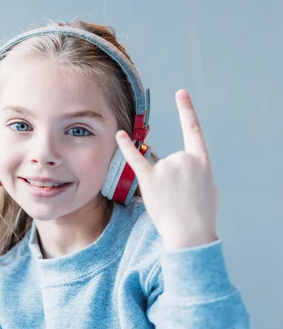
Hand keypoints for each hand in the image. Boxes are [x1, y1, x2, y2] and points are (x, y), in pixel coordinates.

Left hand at [115, 89, 218, 249]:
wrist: (191, 234)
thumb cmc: (202, 214)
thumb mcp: (210, 187)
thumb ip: (197, 171)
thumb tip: (185, 168)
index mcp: (202, 160)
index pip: (192, 129)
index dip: (186, 110)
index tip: (180, 93)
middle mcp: (183, 159)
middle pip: (172, 160)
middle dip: (175, 179)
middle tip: (182, 198)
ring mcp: (165, 168)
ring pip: (158, 169)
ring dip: (163, 185)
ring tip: (172, 202)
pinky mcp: (149, 179)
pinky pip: (135, 159)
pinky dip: (126, 147)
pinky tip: (119, 135)